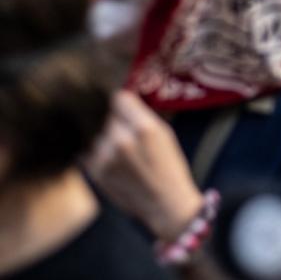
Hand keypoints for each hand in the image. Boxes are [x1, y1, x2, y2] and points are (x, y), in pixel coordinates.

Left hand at [84, 91, 204, 242]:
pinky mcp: (95, 172)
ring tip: (120, 148)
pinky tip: (112, 158)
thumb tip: (121, 99)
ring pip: (96, 132)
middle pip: (105, 115)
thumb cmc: (170, 167)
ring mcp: (105, 158)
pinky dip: (97, 150)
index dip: (124, 103)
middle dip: (114, 120)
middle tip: (126, 131)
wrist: (164, 204)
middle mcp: (121, 141)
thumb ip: (142, 115)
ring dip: (104, 136)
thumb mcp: (165, 134)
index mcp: (144, 128)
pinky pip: (88, 150)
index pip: (119, 98)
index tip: (127, 109)